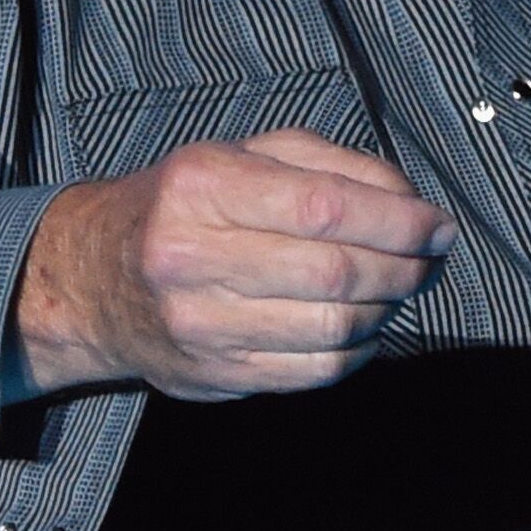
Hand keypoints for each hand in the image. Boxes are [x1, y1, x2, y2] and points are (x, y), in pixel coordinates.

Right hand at [11, 128, 456, 399]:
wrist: (93, 280)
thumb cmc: (181, 207)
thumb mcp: (240, 155)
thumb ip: (328, 164)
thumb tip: (409, 203)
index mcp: (204, 187)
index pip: (326, 207)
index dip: (399, 221)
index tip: (438, 225)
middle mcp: (195, 258)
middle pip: (337, 272)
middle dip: (406, 266)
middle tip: (432, 257)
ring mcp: (204, 325)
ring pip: (334, 327)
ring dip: (389, 309)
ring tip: (400, 287)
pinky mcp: (217, 374)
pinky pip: (316, 371)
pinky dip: (360, 349)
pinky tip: (365, 325)